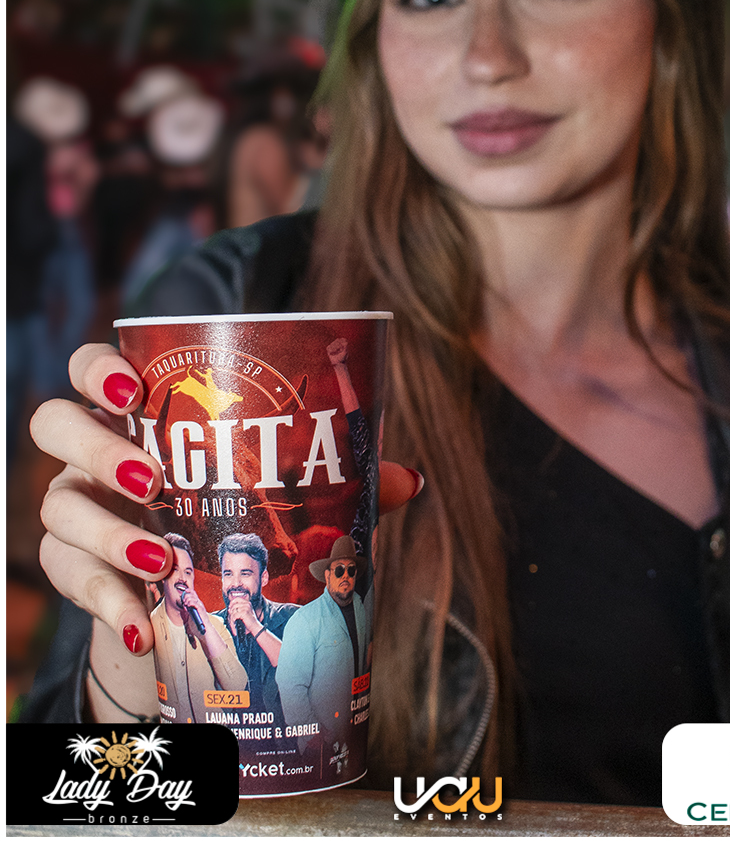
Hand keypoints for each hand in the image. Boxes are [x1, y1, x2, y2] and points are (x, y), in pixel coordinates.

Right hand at [33, 343, 423, 657]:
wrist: (184, 603)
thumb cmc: (230, 521)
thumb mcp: (276, 497)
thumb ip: (337, 483)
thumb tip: (409, 479)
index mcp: (140, 416)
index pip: (94, 369)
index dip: (100, 369)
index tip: (135, 387)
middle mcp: (93, 453)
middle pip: (54, 423)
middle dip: (97, 446)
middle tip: (152, 477)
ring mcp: (75, 510)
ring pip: (57, 506)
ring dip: (108, 532)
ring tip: (164, 559)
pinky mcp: (71, 570)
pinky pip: (67, 579)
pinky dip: (106, 602)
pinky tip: (140, 624)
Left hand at [180, 587, 210, 637]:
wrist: (204, 630)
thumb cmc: (197, 624)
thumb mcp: (190, 615)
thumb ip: (188, 610)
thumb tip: (184, 607)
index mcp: (197, 604)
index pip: (193, 593)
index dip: (188, 591)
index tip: (184, 592)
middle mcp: (199, 603)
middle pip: (193, 594)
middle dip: (186, 596)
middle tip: (183, 601)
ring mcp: (200, 606)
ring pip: (193, 597)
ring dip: (187, 599)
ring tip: (185, 604)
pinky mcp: (200, 609)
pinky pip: (195, 603)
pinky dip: (190, 603)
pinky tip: (188, 605)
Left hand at [227, 595, 259, 636]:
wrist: (255, 627)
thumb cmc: (250, 621)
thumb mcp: (245, 613)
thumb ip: (238, 609)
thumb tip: (229, 609)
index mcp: (247, 603)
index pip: (237, 599)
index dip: (232, 603)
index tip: (229, 607)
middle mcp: (247, 604)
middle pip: (234, 606)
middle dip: (231, 613)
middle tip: (231, 618)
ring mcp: (246, 608)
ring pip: (233, 611)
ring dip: (231, 617)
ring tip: (232, 622)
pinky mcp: (244, 612)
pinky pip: (234, 615)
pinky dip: (233, 620)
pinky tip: (234, 622)